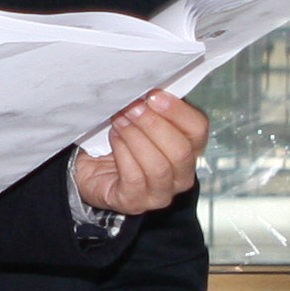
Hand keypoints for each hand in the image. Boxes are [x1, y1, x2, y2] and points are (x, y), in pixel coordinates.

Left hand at [71, 91, 208, 216]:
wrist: (90, 166)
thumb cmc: (122, 139)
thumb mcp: (142, 118)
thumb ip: (153, 106)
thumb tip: (152, 87)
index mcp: (190, 148)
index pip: (199, 130)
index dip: (178, 111)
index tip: (154, 95)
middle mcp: (181, 175)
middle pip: (180, 150)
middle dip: (153, 125)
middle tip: (131, 107)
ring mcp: (160, 193)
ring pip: (158, 166)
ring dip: (136, 138)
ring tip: (119, 120)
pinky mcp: (135, 203)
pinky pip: (135, 178)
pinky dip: (123, 154)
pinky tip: (114, 139)